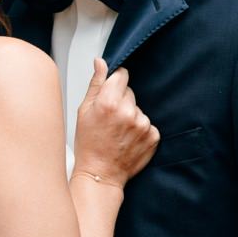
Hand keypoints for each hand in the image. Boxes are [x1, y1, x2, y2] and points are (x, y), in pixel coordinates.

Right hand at [73, 58, 158, 185]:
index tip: (111, 92)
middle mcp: (128, 111)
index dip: (115, 82)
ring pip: (138, 108)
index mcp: (108, 102)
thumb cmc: (89, 144)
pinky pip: (147, 123)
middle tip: (110, 118)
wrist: (101, 173)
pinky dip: (140, 129)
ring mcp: (142, 124)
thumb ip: (96, 84)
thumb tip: (101, 62)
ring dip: (130, 116)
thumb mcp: (84, 111)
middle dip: (121, 101)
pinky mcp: (153, 136)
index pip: (122, 75)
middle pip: (130, 92)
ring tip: (118, 131)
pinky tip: (127, 138)